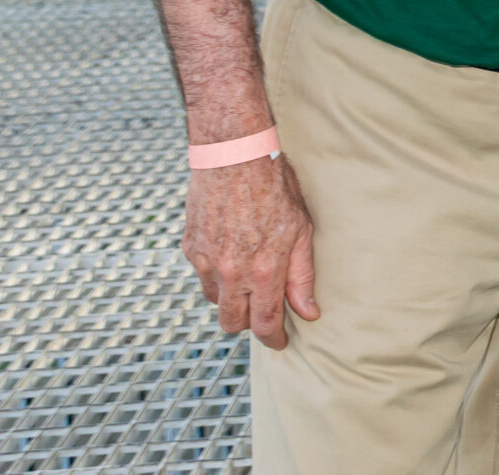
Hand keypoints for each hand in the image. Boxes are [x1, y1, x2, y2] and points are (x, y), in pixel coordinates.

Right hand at [182, 151, 319, 349]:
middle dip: (249, 324)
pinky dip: (216, 275)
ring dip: (231, 298)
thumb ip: (302, 276)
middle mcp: (230, 272)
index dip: (272, 339)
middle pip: (232, 322)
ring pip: (215, 301)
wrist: (234, 156)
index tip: (280, 342)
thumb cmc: (275, 188)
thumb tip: (308, 312)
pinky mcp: (190, 247)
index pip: (263, 324)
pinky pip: (202, 275)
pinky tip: (232, 254)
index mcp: (262, 271)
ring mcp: (205, 261)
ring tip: (249, 279)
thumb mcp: (301, 230)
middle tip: (264, 313)